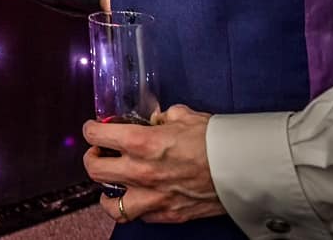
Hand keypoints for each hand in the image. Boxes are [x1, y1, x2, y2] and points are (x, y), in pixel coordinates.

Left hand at [82, 105, 223, 224]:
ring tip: (110, 184)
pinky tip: (137, 197)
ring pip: (110, 204)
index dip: (91, 129)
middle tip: (99, 151)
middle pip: (94, 169)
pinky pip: (138, 216)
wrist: (241, 168)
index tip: (93, 127)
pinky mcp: (167, 213)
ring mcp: (152, 197)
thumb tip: (158, 120)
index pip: (97, 135)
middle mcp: (140, 172)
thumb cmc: (215, 140)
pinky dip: (134, 207)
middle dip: (92, 157)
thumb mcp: (185, 116)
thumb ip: (164, 117)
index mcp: (141, 143)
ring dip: (106, 193)